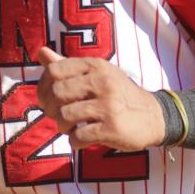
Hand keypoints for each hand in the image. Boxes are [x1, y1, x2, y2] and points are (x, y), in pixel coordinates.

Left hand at [35, 47, 165, 150]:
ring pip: (64, 116)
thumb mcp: (97, 73)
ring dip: (62, 126)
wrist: (154, 116)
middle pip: (56, 93)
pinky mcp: (112, 128)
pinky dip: (74, 141)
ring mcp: (108, 105)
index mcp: (95, 66)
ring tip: (71, 127)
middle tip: (57, 115)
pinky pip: (78, 137)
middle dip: (50, 108)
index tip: (47, 97)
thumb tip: (41, 52)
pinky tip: (81, 138)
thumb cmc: (118, 94)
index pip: (54, 71)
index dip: (43, 87)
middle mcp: (102, 82)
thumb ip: (67, 65)